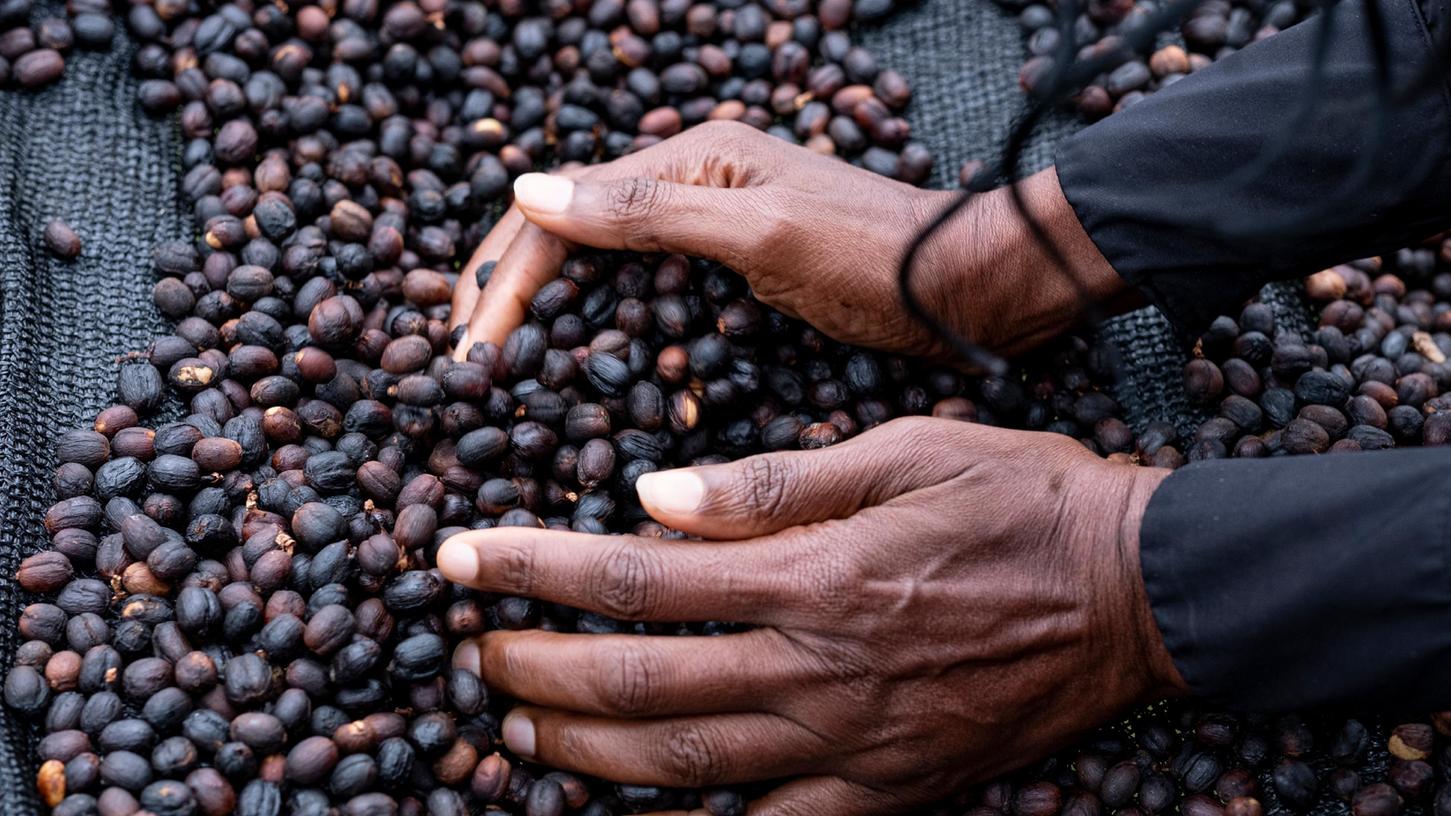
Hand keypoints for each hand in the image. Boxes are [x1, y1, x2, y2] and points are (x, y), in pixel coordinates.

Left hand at [437, 418, 1185, 813]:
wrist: (1137, 593)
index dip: (531, 570)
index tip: (458, 560)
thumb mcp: (905, 451)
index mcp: (815, 574)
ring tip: (518, 730)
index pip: (634, 579)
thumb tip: (653, 495)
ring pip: (681, 765)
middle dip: (532, 671)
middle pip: (637, 684)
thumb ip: (776, 483)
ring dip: (581, 752)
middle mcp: (818, 669)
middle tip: (472, 654)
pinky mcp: (886, 790)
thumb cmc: (1023, 498)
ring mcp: (850, 743)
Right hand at [450, 121, 1126, 362]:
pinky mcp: (728, 270)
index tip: (467, 351)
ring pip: (598, 268)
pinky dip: (608, 331)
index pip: (562, 212)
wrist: (963, 288)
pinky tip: (587, 371)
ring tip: (501, 371)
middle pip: (567, 236)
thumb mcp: (762, 232)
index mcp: (688, 161)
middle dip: (510, 295)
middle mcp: (688, 186)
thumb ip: (649, 213)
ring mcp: (708, 229)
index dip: (507, 279)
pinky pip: (643, 297)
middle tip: (463, 366)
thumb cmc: (875, 256)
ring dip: (549, 315)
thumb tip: (529, 191)